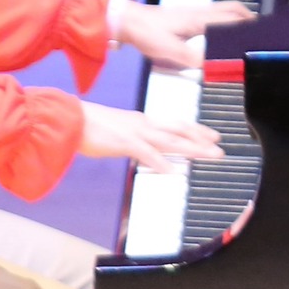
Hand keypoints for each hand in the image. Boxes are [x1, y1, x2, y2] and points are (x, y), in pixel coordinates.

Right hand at [77, 99, 225, 173]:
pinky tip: (170, 171)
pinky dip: (158, 161)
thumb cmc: (90, 126)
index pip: (175, 124)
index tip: (212, 135)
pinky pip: (144, 152)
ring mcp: (134, 132)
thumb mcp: (119, 131)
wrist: (69, 118)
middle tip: (220, 147)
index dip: (196, 130)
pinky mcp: (122, 141)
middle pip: (179, 130)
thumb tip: (146, 149)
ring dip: (191, 148)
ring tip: (209, 155)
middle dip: (201, 139)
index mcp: (142, 121)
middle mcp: (143, 124)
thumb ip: (135, 139)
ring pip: (169, 140)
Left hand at [112, 0, 251, 70]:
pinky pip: (213, 15)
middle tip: (259, 34)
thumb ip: (194, 59)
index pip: (234, 18)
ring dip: (237, 19)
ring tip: (244, 35)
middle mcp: (201, 12)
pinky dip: (225, 21)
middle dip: (249, 19)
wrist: (127, 20)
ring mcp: (194, 12)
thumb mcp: (171, 51)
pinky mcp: (186, 15)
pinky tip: (220, 35)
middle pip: (233, 10)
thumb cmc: (148, 34)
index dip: (251, 25)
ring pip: (223, 11)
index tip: (264, 34)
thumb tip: (216, 68)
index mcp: (201, 20)